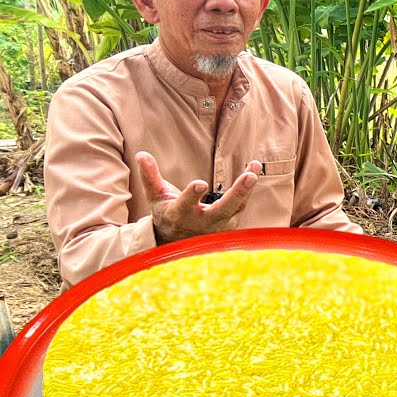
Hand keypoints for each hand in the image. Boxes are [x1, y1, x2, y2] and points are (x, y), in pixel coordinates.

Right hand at [136, 151, 261, 243]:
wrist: (178, 242)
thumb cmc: (167, 213)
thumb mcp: (155, 197)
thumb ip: (150, 176)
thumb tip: (142, 154)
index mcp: (179, 215)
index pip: (185, 206)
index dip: (191, 196)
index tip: (200, 184)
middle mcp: (201, 223)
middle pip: (222, 210)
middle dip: (237, 193)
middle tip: (250, 176)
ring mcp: (218, 226)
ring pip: (236, 207)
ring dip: (247, 188)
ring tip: (254, 166)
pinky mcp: (230, 224)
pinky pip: (241, 205)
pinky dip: (248, 190)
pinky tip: (253, 169)